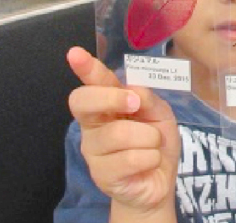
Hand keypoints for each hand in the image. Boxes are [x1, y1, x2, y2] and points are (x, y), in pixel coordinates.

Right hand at [67, 47, 179, 220]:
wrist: (159, 181)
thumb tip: (133, 90)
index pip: (92, 83)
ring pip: (119, 133)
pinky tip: (149, 162)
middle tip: (136, 105)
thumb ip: (147, 98)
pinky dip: (151, 157)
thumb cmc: (155, 141)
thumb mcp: (159, 113)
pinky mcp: (102, 175)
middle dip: (113, 98)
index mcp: (105, 105)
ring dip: (149, 137)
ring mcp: (94, 151)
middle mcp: (92, 125)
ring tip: (152, 146)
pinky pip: (131, 158)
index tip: (75, 53)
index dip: (85, 68)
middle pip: (85, 102)